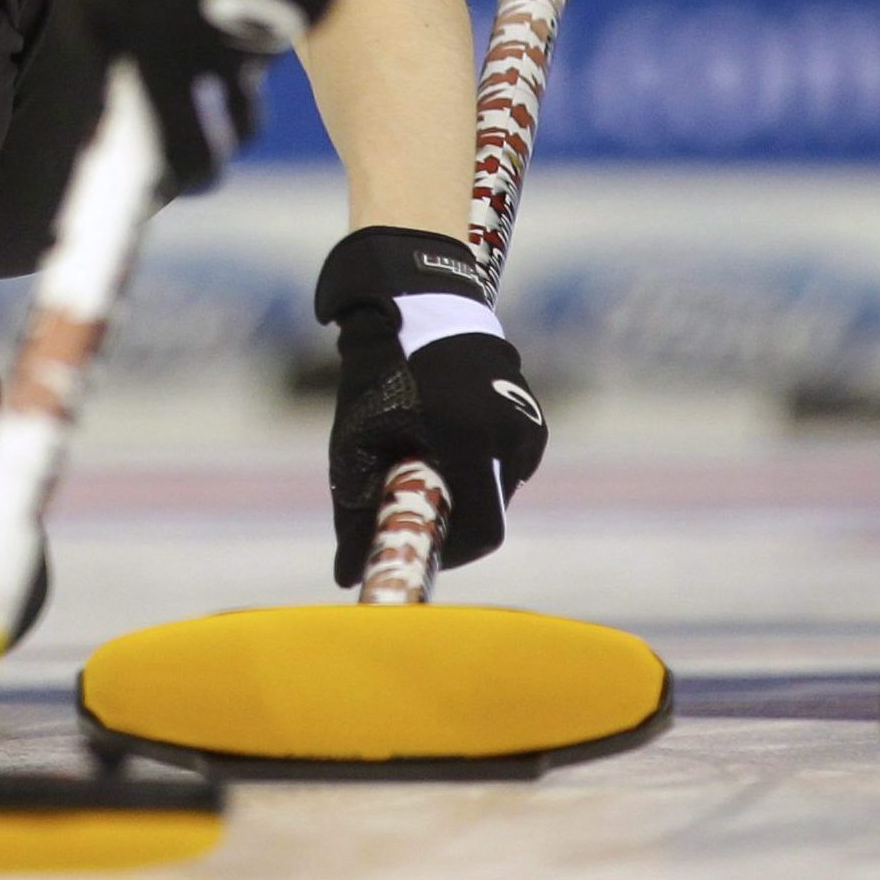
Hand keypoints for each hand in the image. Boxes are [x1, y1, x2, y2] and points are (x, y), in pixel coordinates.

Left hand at [317, 226, 549, 580]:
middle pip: (490, 511)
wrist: (418, 304)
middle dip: (454, 516)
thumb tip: (345, 575)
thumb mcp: (359, 443)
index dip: (452, 552)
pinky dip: (480, 463)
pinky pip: (508, 459)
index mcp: (471, 439)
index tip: (424, 547)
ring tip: (428, 452)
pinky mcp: (533, 414)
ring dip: (467, 487)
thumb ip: (355, 512)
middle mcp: (510, 433)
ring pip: (500, 486)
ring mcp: (528, 422)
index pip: (483, 532)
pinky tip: (448, 432)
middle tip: (417, 498)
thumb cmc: (380, 373)